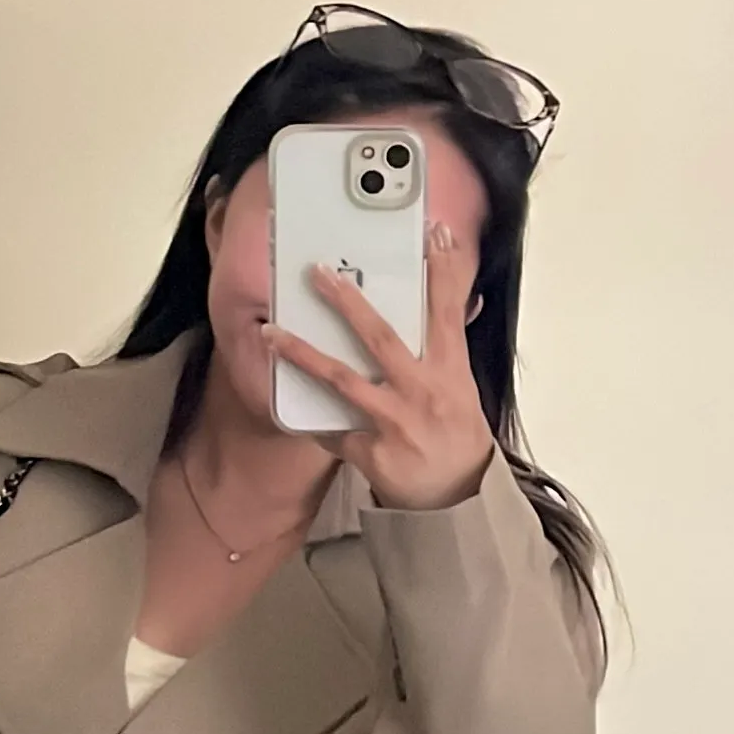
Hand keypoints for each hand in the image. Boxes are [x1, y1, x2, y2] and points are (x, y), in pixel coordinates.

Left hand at [263, 224, 495, 510]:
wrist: (456, 500)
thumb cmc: (456, 437)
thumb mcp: (461, 387)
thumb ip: (447, 348)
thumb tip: (453, 301)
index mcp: (450, 371)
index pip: (448, 312)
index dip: (445, 272)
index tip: (436, 234)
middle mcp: (423, 391)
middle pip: (381, 337)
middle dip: (347, 302)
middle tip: (318, 272)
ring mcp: (396, 422)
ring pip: (342, 380)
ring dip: (303, 353)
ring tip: (272, 332)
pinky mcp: (372, 452)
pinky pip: (333, 430)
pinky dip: (313, 421)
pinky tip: (291, 409)